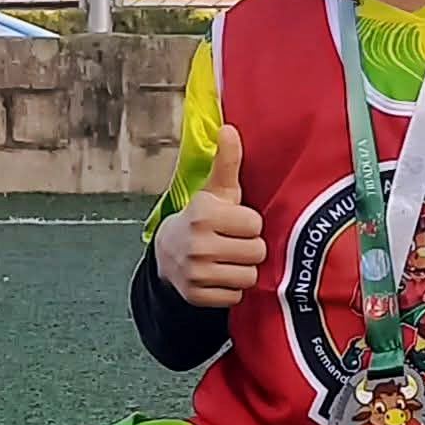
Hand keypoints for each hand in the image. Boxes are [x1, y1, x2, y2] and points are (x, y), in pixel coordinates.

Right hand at [153, 124, 266, 308]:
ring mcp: (195, 272)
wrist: (168, 253)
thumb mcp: (216, 190)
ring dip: (243, 269)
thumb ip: (227, 161)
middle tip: (233, 242)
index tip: (235, 222)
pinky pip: (235, 296)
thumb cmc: (203, 218)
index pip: (255, 225)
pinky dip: (231, 289)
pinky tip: (219, 276)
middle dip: (249, 248)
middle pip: (256, 252)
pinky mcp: (196, 295)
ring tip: (228, 259)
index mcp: (204, 214)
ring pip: (249, 277)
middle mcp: (197, 244)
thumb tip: (230, 128)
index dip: (249, 224)